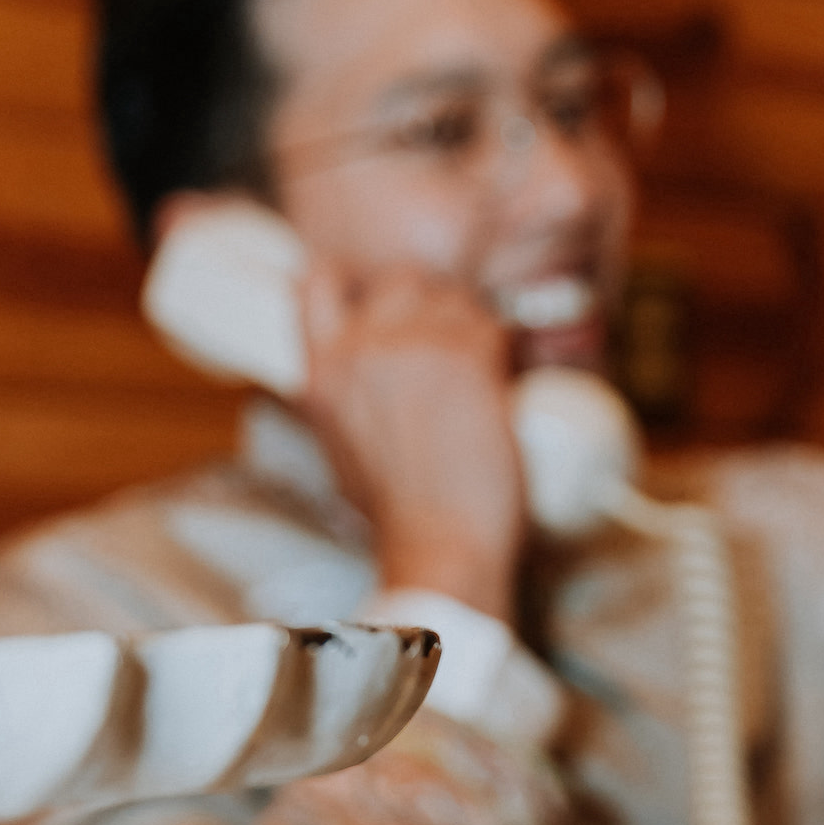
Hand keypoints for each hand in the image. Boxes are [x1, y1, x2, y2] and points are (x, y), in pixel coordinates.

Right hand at [300, 260, 525, 619]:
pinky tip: (505, 379)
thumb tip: (366, 383)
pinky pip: (492, 325)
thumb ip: (343, 400)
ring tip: (482, 373)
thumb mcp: (339, 451)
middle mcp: (358, 349)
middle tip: (453, 349)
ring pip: (453, 297)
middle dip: (429, 306)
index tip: (383, 300)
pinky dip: (504, 349)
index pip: (318, 282)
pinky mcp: (465, 355)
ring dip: (471, 325)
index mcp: (319, 374)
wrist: (439, 543)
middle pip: (401, 281)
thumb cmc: (397, 517)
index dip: (355, 281)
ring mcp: (412, 345)